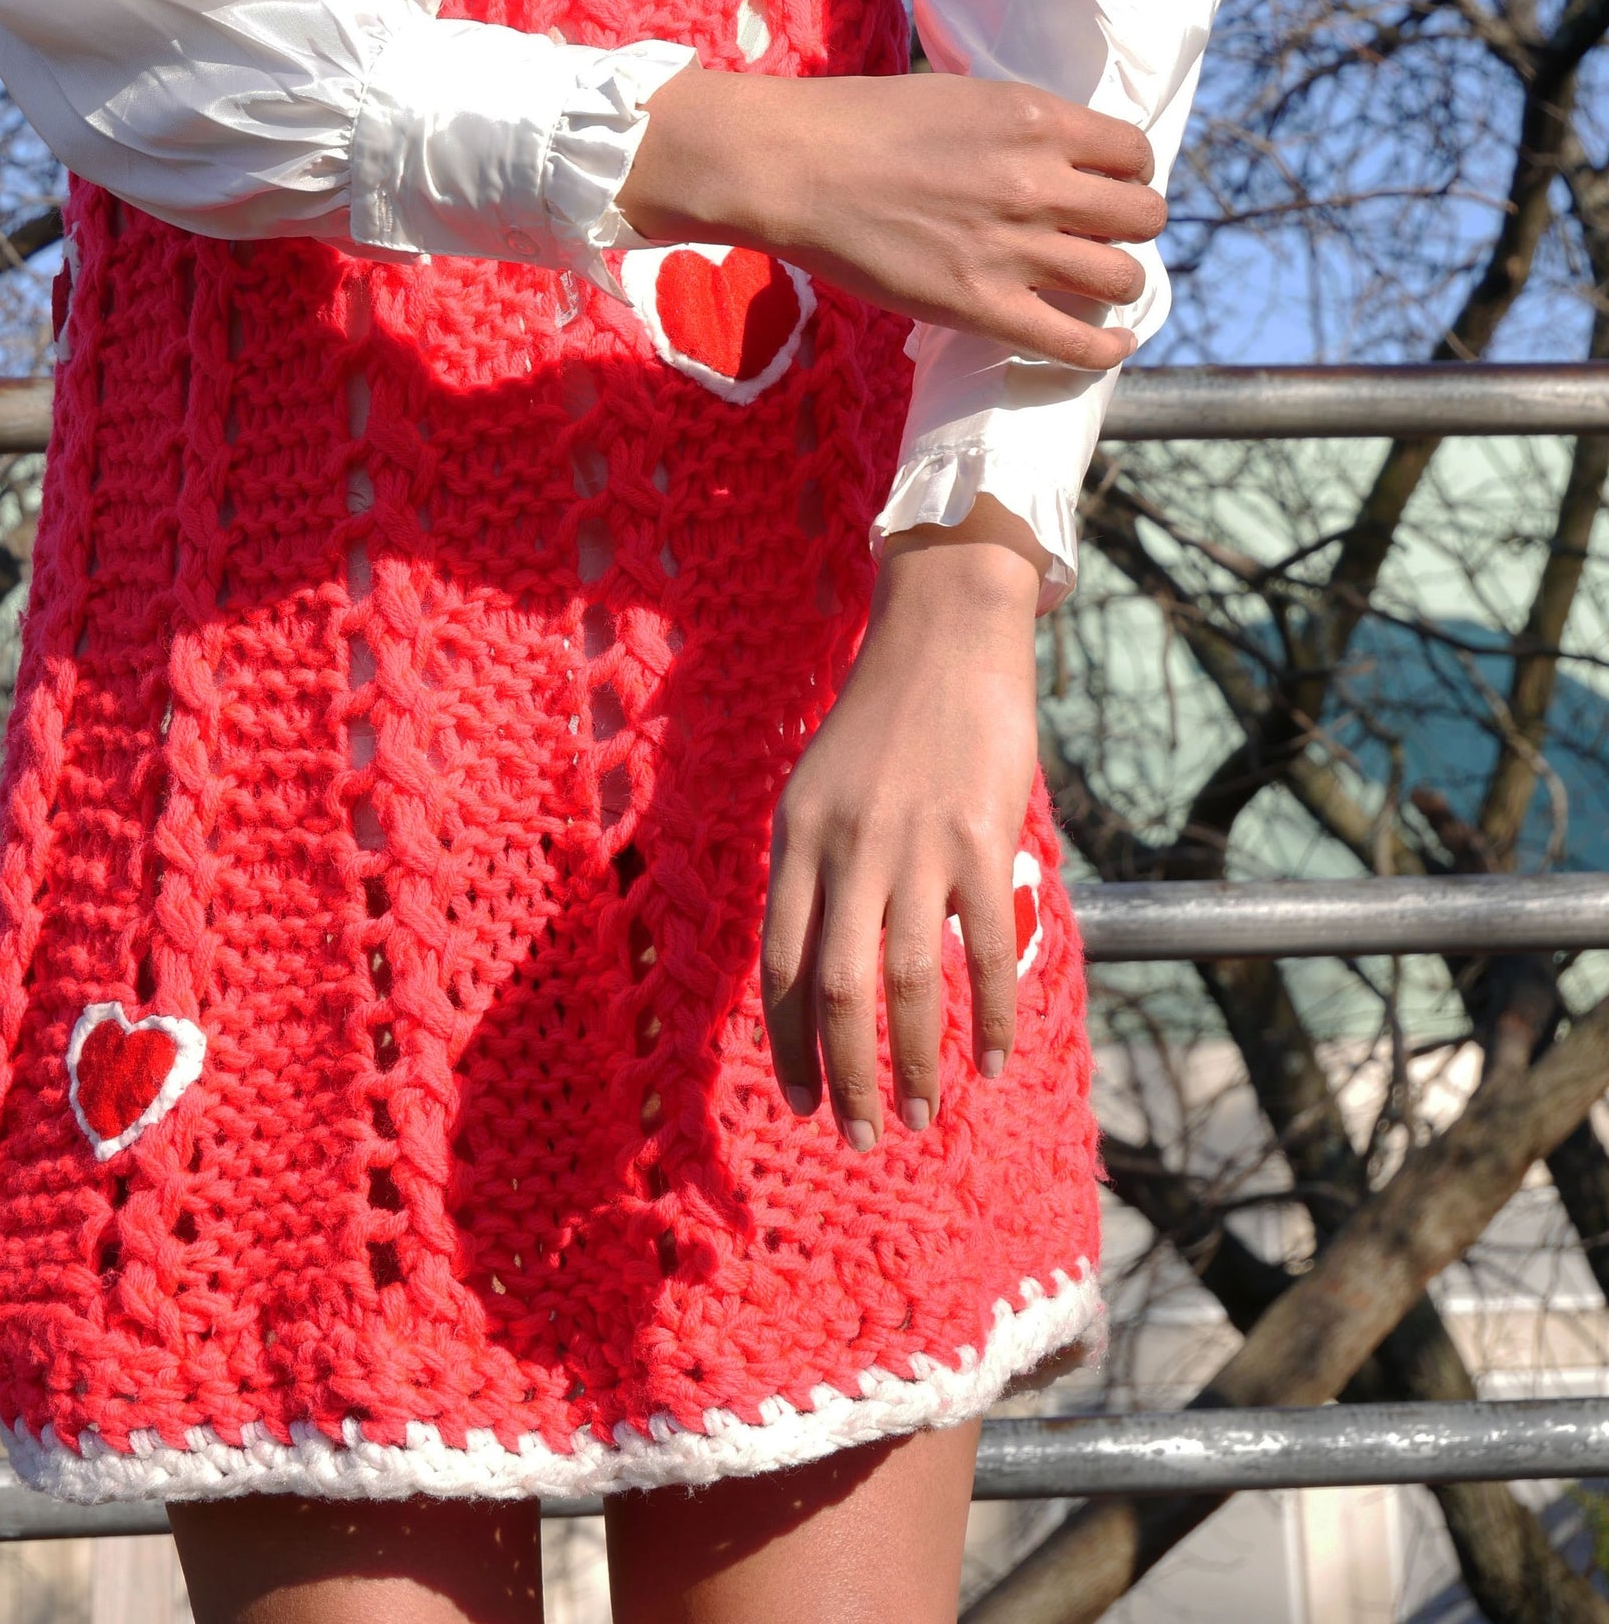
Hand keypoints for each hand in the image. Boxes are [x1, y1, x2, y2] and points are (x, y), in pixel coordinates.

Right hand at [619, 65, 1164, 373]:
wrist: (789, 166)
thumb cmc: (856, 123)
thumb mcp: (957, 97)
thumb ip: (1016, 127)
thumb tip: (1056, 156)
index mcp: (1034, 119)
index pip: (1132, 153)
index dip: (1128, 173)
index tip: (1106, 186)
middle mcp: (1038, 182)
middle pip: (1142, 217)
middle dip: (1129, 226)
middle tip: (1097, 234)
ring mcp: (1013, 248)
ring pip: (1123, 278)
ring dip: (1118, 282)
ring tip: (1093, 283)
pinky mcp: (981, 305)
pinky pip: (1078, 343)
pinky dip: (1106, 349)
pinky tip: (1109, 344)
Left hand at [760, 503, 1043, 1147]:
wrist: (945, 637)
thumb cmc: (883, 718)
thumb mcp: (819, 788)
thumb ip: (816, 871)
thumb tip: (822, 970)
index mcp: (795, 838)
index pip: (779, 964)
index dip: (787, 1041)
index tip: (802, 1098)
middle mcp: (845, 848)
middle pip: (837, 992)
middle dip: (844, 1076)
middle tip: (857, 1136)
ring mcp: (914, 847)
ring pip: (909, 986)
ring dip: (913, 1064)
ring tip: (918, 1115)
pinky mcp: (979, 841)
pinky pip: (985, 951)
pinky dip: (992, 1016)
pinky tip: (994, 1060)